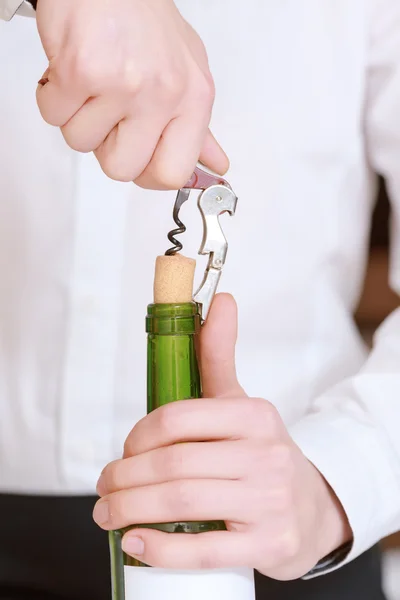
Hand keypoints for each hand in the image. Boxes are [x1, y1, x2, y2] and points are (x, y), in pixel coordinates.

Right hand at [35, 0, 227, 188]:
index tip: (136, 157)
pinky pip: (54, 116)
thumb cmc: (143, 20)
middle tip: (109, 108)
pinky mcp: (82, 72)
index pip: (172, 174)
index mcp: (193, 100)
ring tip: (92, 81)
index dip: (145, 173)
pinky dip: (54, 96)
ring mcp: (124, 85)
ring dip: (77, 116)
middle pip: (121, 169)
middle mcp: (164, 94)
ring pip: (82, 143)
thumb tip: (213, 165)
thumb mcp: (186, 74)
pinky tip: (72, 71)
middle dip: (105, 144)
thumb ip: (197, 128)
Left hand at [93, 294, 351, 578]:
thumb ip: (220, 354)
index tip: (124, 451)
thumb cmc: (261, 454)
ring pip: (182, 503)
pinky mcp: (268, 545)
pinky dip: (160, 549)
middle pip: (173, 463)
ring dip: (129, 510)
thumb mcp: (241, 403)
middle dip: (124, 478)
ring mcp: (270, 503)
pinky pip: (204, 550)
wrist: (312, 509)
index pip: (178, 417)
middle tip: (104, 487)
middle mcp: (267, 455)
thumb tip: (221, 300)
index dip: (137, 436)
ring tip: (108, 513)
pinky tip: (136, 542)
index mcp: (254, 415)